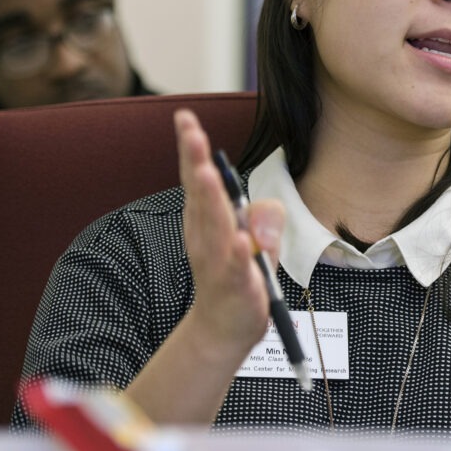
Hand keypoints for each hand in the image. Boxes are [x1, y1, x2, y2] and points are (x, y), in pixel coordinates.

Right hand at [175, 108, 285, 361]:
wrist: (224, 332)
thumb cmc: (238, 278)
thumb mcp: (254, 241)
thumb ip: (260, 218)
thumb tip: (265, 206)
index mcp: (206, 221)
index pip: (198, 179)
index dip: (190, 149)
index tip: (185, 118)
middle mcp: (206, 237)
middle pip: (201, 196)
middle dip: (196, 163)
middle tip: (190, 132)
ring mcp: (219, 261)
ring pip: (216, 227)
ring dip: (212, 200)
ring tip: (210, 173)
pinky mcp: (236, 287)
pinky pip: (238, 268)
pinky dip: (240, 255)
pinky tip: (242, 242)